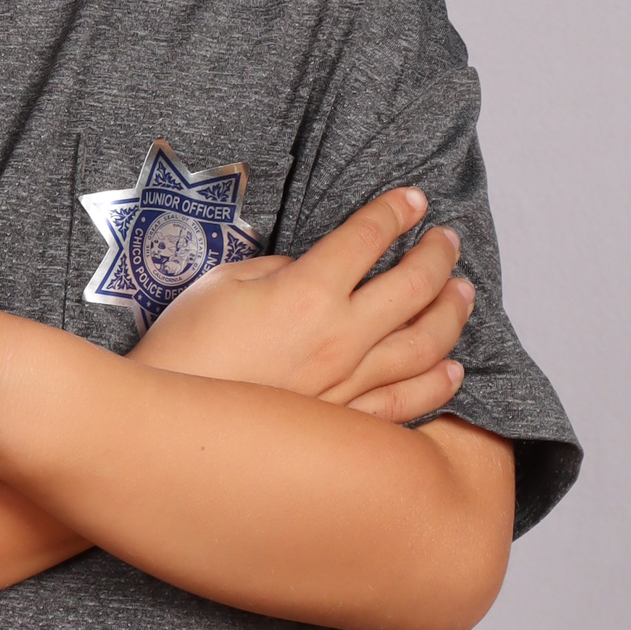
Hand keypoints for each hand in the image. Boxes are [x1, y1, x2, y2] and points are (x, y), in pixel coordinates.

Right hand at [129, 187, 475, 422]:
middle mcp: (340, 337)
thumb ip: (279, 270)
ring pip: (425, 345)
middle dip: (437, 255)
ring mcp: (348, 385)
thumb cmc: (182, 351)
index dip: (394, 212)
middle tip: (447, 240)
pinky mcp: (344, 424)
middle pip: (413, 286)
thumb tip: (310, 272)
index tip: (412, 201)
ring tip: (463, 293)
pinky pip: (407, 402)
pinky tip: (452, 368)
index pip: (368, 237)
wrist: (167, 429)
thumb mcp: (223, 284)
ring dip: (451, 313)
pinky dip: (437, 383)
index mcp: (307, 290)